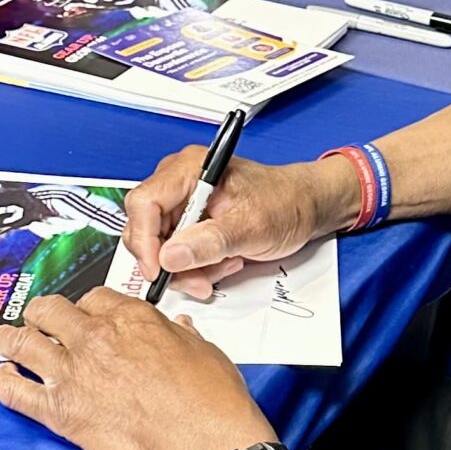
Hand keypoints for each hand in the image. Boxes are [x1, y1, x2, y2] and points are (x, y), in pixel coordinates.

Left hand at [0, 288, 272, 449]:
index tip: (85, 317)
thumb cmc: (209, 399)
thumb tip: (178, 329)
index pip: (92, 299)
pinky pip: (16, 392)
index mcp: (129, 318)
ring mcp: (72, 373)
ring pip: (23, 343)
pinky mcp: (60, 411)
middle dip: (41, 314)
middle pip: (49, 311)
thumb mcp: (202, 350)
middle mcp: (94, 339)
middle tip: (37, 320)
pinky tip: (1, 379)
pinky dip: (3, 384)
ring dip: (7, 339)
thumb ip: (180, 336)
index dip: (86, 308)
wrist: (203, 441)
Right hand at [122, 150, 357, 300]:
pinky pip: (178, 251)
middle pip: (146, 228)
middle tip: (200, 280)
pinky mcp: (191, 220)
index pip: (143, 203)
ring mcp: (184, 202)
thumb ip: (210, 242)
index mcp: (189, 169)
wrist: (307, 206)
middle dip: (171, 261)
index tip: (159, 270)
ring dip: (190, 267)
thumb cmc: (286, 202)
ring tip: (226, 263)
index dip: (145, 241)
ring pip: (161, 246)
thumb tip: (170, 257)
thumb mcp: (251, 227)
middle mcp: (180, 182)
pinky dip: (198, 265)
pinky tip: (225, 260)